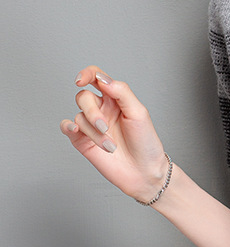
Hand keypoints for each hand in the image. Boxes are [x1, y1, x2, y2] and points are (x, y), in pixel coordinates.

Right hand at [60, 66, 170, 203]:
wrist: (144, 172)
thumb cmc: (145, 142)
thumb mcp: (139, 113)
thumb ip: (121, 92)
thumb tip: (102, 78)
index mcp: (115, 99)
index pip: (96, 78)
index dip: (86, 74)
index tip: (81, 80)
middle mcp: (102, 110)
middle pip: (83, 97)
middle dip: (92, 112)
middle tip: (105, 127)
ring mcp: (92, 126)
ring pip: (79, 116)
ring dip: (94, 132)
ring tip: (110, 146)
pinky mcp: (83, 141)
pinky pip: (68, 128)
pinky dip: (68, 127)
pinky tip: (74, 130)